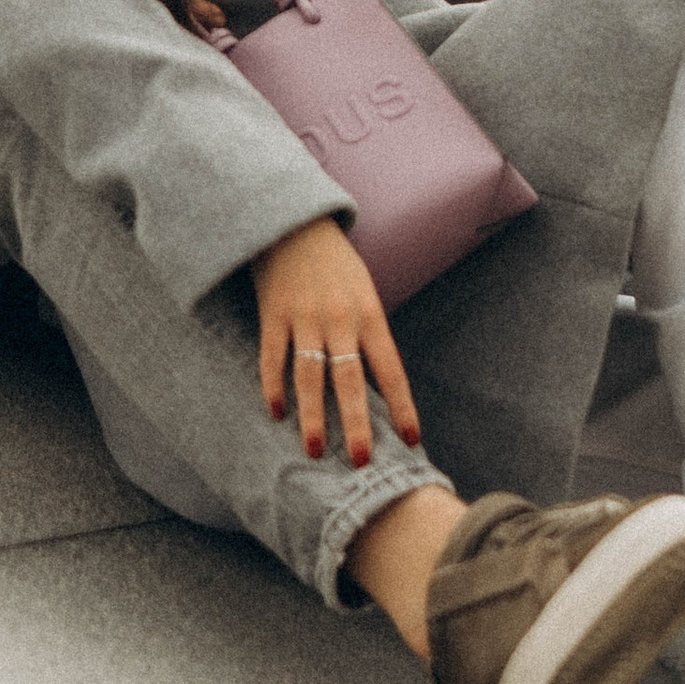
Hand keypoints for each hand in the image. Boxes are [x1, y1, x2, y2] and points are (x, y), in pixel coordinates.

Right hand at [249, 218, 420, 469]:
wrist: (296, 222)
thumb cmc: (336, 264)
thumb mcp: (365, 293)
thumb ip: (370, 334)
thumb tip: (382, 380)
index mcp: (370, 314)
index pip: (390, 370)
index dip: (401, 406)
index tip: (411, 439)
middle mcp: (340, 319)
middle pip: (350, 380)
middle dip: (356, 423)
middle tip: (361, 460)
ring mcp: (304, 317)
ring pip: (310, 376)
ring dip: (312, 416)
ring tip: (314, 450)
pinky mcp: (273, 313)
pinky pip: (273, 357)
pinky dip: (274, 386)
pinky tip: (277, 412)